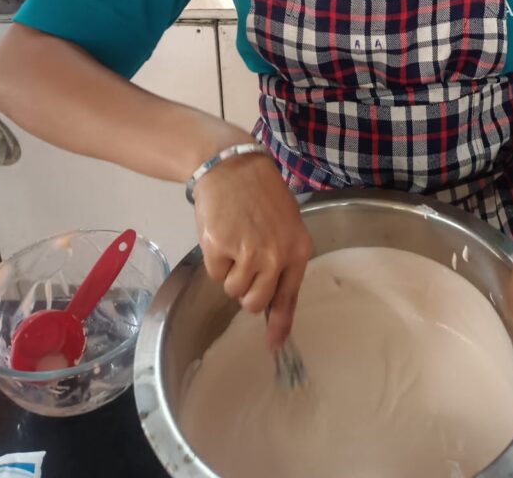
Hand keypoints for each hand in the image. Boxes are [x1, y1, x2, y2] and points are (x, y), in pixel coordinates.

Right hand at [193, 152, 312, 351]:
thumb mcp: (285, 224)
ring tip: (234, 240)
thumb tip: (271, 306)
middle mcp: (276, 256)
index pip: (289, 296)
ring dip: (230, 273)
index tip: (273, 345)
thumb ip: (282, 260)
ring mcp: (248, 254)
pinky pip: (215, 274)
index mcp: (297, 249)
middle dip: (247, 290)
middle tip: (244, 264)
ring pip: (233, 290)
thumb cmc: (261, 194)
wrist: (233, 167)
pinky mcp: (221, 249)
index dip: (280, 323)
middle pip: (255, 302)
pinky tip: (222, 233)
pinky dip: (215, 259)